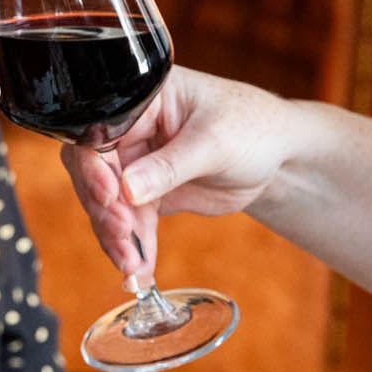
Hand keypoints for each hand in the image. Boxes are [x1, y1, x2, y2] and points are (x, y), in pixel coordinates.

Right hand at [61, 66, 280, 278]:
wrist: (277, 155)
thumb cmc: (251, 128)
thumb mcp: (213, 142)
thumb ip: (169, 166)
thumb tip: (126, 190)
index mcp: (142, 101)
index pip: (100, 132)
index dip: (95, 166)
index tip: (109, 197)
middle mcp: (130, 131)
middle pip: (94, 172)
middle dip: (105, 209)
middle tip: (123, 237)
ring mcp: (136, 164)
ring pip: (107, 204)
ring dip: (116, 236)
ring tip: (133, 266)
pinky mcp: (147, 194)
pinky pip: (129, 222)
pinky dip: (133, 247)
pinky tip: (139, 270)